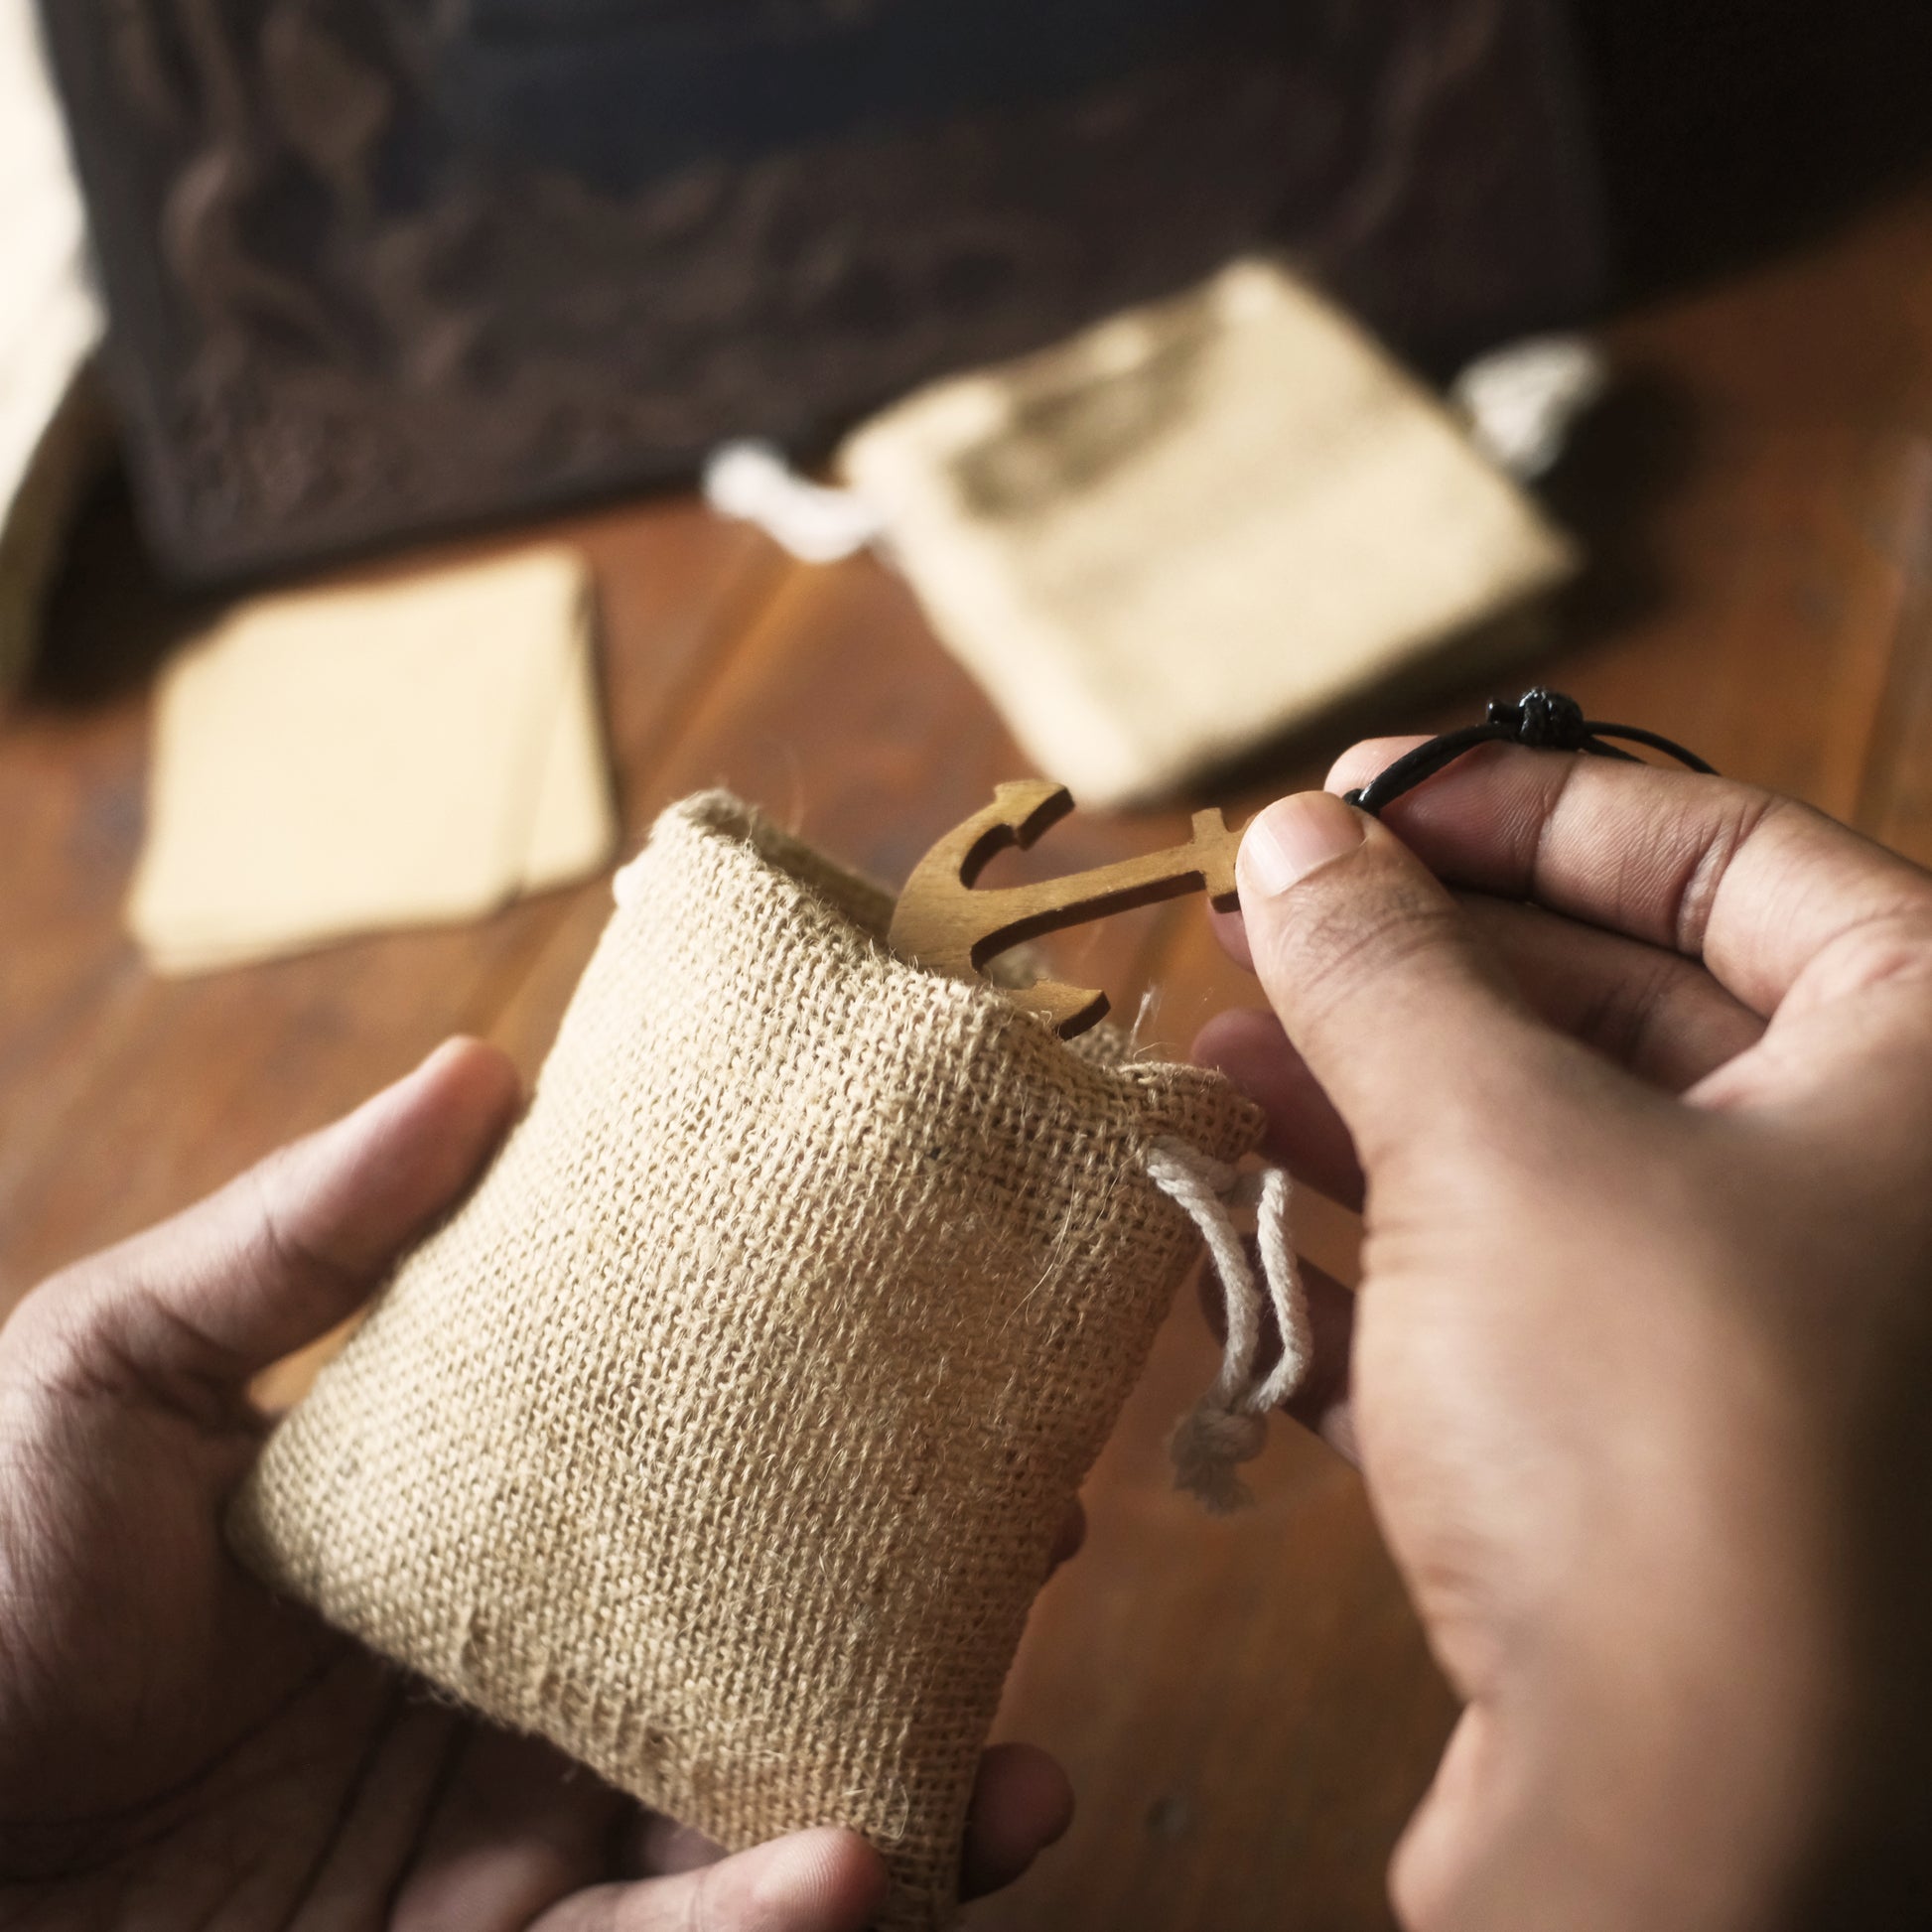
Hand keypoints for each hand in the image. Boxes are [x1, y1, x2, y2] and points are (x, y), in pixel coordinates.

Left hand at [0, 1041, 1070, 1929]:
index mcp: (473, 1536)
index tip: (937, 1354)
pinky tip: (861, 1868)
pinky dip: (769, 1925)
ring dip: (901, 1797)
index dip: (813, 1425)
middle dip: (914, 1609)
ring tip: (1027, 1771)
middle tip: (1040, 1526)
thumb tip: (485, 1067)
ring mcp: (511, 1840)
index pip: (681, 1473)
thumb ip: (307, 1239)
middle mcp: (520, 1687)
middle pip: (759, 1646)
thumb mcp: (125, 1370)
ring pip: (753, 1824)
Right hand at [1195, 743, 1931, 1931]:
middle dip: (1420, 962)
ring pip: (1552, 1163)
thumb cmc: (1661, 1452)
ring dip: (1371, 1103)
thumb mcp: (1497, 1146)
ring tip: (1219, 1052)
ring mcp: (1773, 1343)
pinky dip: (1381, 1253)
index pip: (1730, 854)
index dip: (1523, 808)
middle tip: (1266, 917)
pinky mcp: (1662, 1468)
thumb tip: (1301, 839)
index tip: (1361, 795)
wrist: (1678, 1845)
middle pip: (1624, 1006)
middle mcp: (1882, 1202)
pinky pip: (1512, 1305)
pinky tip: (1242, 1211)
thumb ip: (1390, 970)